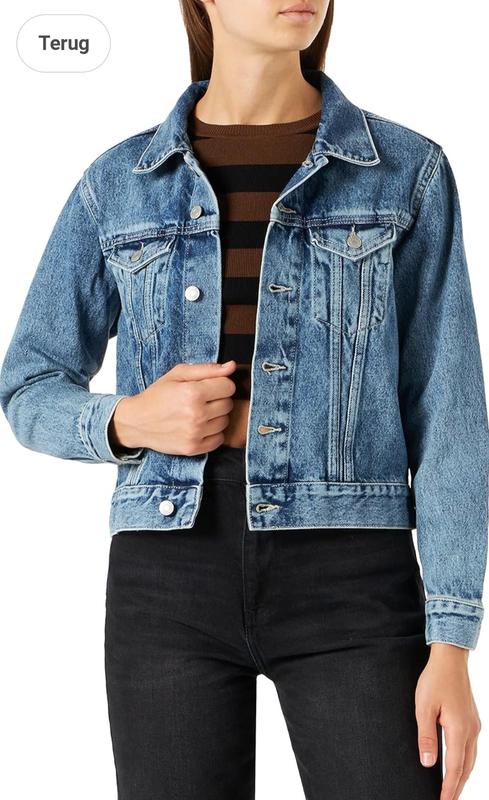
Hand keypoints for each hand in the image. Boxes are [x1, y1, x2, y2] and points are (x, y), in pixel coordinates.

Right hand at [109, 360, 236, 454]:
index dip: (220, 384)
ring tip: (198, 413)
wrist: (136, 422)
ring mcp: (195, 433)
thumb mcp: (177, 374)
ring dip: (216, 417)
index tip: (209, 387)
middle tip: (201, 400)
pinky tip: (199, 427)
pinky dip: (213, 433)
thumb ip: (206, 369)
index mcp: (193, 392)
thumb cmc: (157, 395)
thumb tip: (232, 366)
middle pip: (228, 404)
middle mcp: (196, 414)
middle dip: (218, 400)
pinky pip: (219, 439)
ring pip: (225, 422)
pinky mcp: (194, 448)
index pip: (229, 386)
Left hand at [415, 642, 481, 799]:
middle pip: (466, 768)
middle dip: (457, 787)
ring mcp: (474, 725)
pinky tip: (458, 764)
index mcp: (459, 729)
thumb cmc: (435, 680)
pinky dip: (465, 762)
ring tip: (452, 788)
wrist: (450, 659)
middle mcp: (471, 730)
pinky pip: (471, 748)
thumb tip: (428, 763)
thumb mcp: (423, 707)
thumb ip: (426, 736)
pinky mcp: (472, 719)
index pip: (455, 768)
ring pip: (470, 759)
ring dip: (462, 776)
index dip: (449, 787)